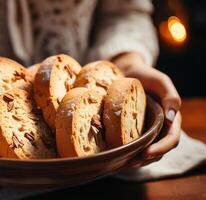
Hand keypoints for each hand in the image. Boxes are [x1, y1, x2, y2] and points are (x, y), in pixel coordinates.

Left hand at [112, 52, 181, 167]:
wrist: (127, 72)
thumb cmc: (145, 76)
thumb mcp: (159, 81)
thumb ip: (170, 96)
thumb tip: (171, 118)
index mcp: (170, 118)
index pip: (171, 139)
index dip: (161, 149)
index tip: (146, 153)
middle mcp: (160, 128)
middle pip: (159, 150)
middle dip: (146, 159)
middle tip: (130, 162)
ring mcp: (147, 131)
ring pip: (147, 152)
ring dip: (137, 160)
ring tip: (122, 163)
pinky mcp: (134, 131)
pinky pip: (134, 146)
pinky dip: (128, 153)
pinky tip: (117, 156)